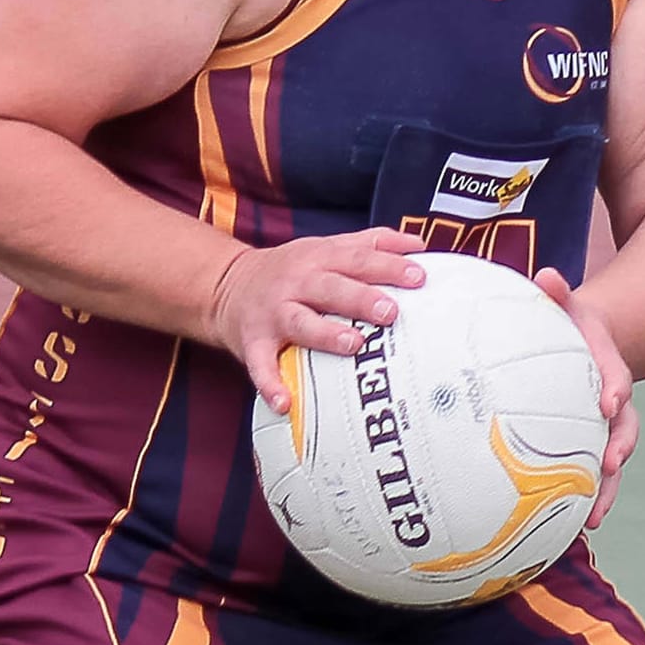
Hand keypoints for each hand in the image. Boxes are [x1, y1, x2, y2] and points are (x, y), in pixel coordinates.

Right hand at [208, 228, 425, 408]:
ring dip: (326, 334)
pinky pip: (261, 364)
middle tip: (390, 312)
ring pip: (301, 322)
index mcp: (319, 258)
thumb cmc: (291, 270)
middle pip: (331, 288)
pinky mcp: (253, 341)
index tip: (418, 277)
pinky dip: (270, 383)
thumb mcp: (326, 246)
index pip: (358, 259)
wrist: (226, 285)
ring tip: (353, 345)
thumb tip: (418, 245)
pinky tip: (284, 401)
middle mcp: (296, 283)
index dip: (388, 267)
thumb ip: (371, 243)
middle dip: (361, 298)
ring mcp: (274, 313)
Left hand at [534, 266, 636, 527]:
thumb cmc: (567, 327)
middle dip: (619, 449)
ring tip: (592, 518)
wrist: (587, 346)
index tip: (609, 402)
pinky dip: (584, 501)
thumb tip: (548, 277)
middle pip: (624, 430)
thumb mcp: (565, 306)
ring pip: (612, 461)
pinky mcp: (591, 449)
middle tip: (609, 465)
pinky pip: (591, 478)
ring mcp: (606, 430)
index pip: (616, 379)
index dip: (615, 390)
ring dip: (605, 490)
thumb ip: (557, 293)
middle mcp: (613, 404)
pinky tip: (568, 529)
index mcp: (607, 369)